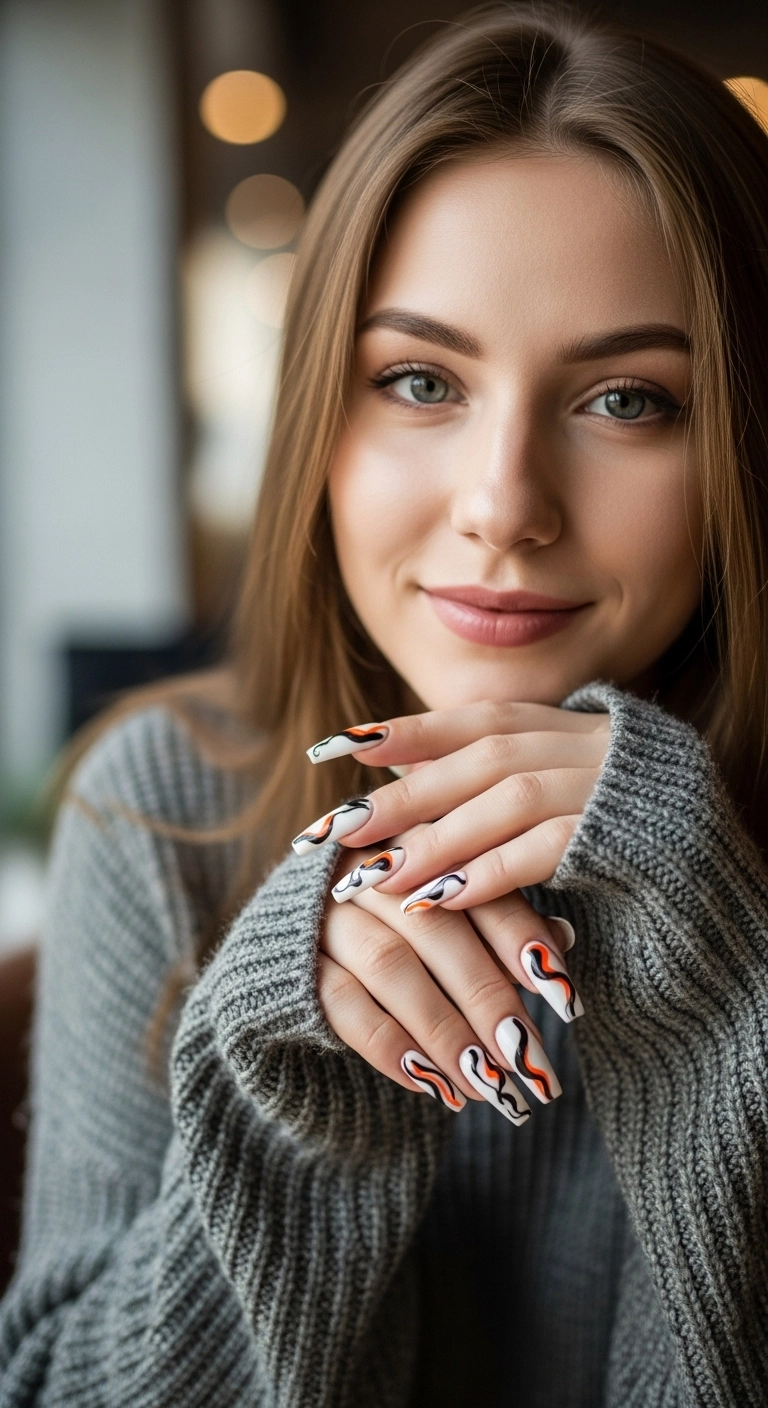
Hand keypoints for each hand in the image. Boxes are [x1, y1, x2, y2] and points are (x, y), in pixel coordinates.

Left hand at [299, 700, 609, 909]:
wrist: (722, 910)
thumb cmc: (628, 866)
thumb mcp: (561, 815)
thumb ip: (498, 797)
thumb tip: (404, 791)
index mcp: (577, 729)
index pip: (482, 718)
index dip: (412, 728)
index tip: (341, 744)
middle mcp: (597, 745)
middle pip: (484, 755)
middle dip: (406, 791)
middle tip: (337, 826)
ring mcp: (618, 785)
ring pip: (510, 795)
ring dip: (437, 839)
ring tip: (376, 877)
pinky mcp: (634, 836)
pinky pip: (548, 846)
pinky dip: (488, 872)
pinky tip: (437, 899)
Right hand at [319, 851, 574, 1120]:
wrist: (285, 947)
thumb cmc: (396, 929)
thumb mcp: (450, 914)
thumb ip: (499, 920)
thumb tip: (563, 938)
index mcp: (420, 844)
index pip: (477, 887)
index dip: (523, 940)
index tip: (564, 999)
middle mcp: (370, 869)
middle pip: (436, 929)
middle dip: (490, 1002)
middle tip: (532, 1065)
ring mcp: (325, 911)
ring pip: (391, 966)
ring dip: (444, 1032)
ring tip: (488, 1088)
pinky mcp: (293, 958)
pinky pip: (341, 1002)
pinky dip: (390, 1046)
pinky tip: (431, 1085)